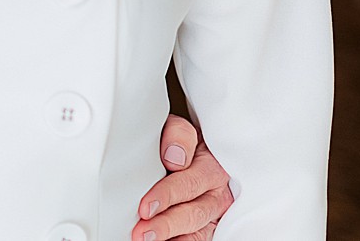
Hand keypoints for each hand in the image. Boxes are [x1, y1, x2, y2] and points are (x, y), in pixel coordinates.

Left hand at [131, 115, 234, 240]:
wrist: (197, 150)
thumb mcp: (179, 129)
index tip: (144, 206)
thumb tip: (175, 158)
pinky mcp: (209, 227)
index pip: (189, 183)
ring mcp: (215, 213)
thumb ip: (177, 136)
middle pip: (194, 213)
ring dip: (172, 237)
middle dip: (166, 224)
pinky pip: (198, 239)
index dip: (166, 196)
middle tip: (141, 232)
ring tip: (147, 240)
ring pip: (197, 231)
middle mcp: (218, 193)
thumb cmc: (182, 142)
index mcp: (213, 166)